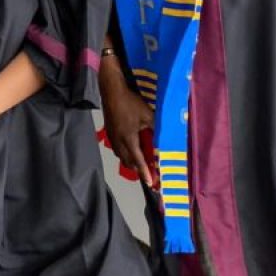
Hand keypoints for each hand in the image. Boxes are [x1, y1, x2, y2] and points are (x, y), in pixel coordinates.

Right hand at [100, 64, 156, 187]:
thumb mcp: (148, 115)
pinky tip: (128, 148)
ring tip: (139, 162)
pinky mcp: (109, 130)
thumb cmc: (131, 103)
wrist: (112, 91)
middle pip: (127, 162)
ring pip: (120, 155)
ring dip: (129, 161)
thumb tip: (166, 137)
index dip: (145, 173)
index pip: (138, 160)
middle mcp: (119, 140)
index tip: (151, 184)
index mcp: (129, 138)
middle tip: (148, 172)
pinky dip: (123, 153)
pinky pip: (116, 148)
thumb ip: (156, 129)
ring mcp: (112, 136)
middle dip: (137, 169)